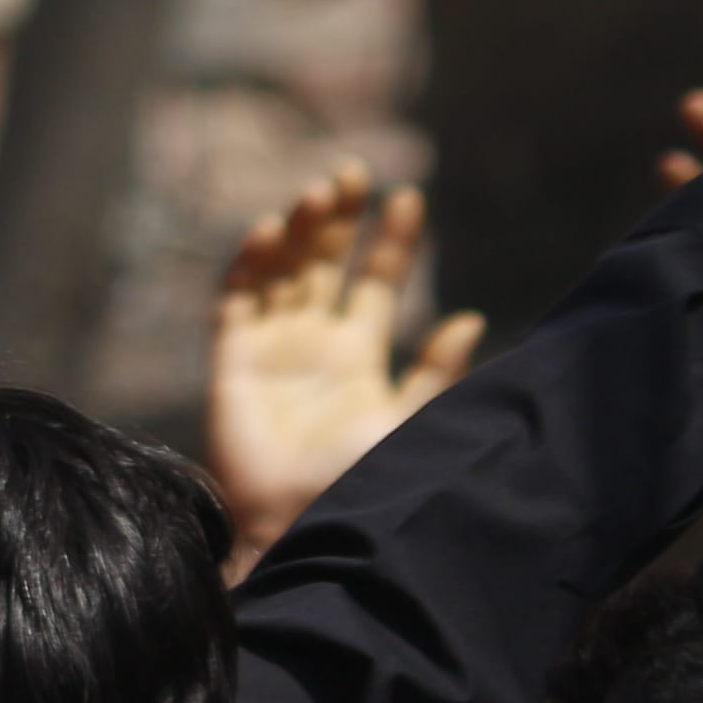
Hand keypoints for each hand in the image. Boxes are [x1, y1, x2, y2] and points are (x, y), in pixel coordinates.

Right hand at [204, 164, 486, 561]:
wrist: (299, 527)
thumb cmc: (358, 484)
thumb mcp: (411, 422)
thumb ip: (435, 372)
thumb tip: (471, 318)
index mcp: (358, 355)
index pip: (373, 281)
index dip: (390, 241)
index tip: (408, 199)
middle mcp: (312, 343)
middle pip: (324, 263)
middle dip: (338, 219)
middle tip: (353, 175)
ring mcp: (269, 348)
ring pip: (282, 270)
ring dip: (298, 230)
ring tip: (320, 193)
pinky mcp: (231, 360)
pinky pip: (236, 301)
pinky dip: (249, 264)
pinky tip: (271, 231)